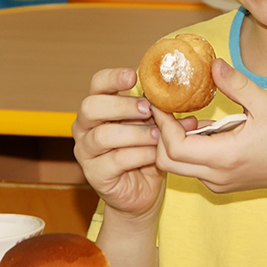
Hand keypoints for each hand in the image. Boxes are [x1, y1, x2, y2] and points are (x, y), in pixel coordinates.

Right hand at [72, 67, 195, 218]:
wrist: (142, 189)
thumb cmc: (146, 149)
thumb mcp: (153, 124)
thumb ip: (161, 110)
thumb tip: (182, 97)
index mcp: (99, 106)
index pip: (97, 83)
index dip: (112, 78)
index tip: (133, 76)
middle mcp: (85, 126)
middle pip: (91, 106)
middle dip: (122, 106)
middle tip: (147, 109)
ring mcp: (86, 150)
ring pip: (103, 135)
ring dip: (135, 133)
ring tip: (157, 135)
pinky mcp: (94, 173)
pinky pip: (115, 159)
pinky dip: (139, 155)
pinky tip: (155, 154)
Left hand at [151, 59, 266, 195]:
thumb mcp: (266, 105)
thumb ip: (237, 85)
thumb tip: (213, 64)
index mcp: (226, 156)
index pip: (175, 147)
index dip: (163, 124)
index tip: (161, 102)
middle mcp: (216, 174)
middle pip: (167, 161)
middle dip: (161, 134)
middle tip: (168, 109)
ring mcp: (217, 181)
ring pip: (177, 166)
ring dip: (174, 141)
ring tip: (188, 116)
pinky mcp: (219, 182)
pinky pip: (191, 167)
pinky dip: (187, 148)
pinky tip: (202, 129)